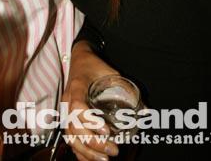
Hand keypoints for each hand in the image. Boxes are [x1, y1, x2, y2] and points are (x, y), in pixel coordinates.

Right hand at [62, 42, 118, 160]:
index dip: (90, 121)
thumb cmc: (94, 65)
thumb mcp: (110, 71)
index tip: (107, 131)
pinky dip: (79, 152)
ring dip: (87, 151)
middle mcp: (68, 100)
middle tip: (113, 150)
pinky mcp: (67, 117)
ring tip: (105, 160)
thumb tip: (146, 109)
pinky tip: (91, 159)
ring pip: (70, 136)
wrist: (78, 59)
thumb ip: (125, 88)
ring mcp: (65, 110)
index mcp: (77, 87)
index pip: (78, 106)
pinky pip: (69, 138)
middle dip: (94, 143)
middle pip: (74, 127)